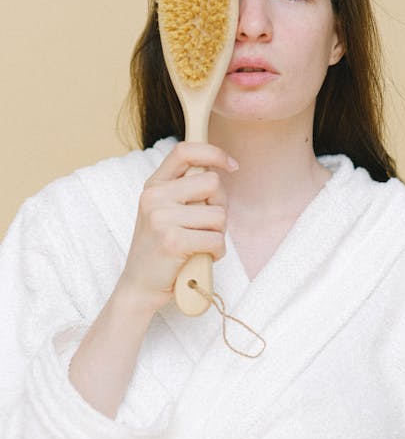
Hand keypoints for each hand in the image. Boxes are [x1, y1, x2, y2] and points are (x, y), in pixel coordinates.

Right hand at [116, 141, 237, 313]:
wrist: (139, 287)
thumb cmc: (161, 249)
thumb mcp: (165, 211)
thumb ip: (185, 190)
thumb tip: (219, 171)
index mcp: (153, 185)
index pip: (185, 151)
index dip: (213, 152)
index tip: (231, 165)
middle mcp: (154, 197)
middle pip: (212, 183)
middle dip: (220, 206)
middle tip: (207, 226)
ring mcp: (161, 218)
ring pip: (218, 215)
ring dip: (218, 234)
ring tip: (200, 244)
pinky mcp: (172, 241)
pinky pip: (216, 239)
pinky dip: (216, 252)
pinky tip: (200, 257)